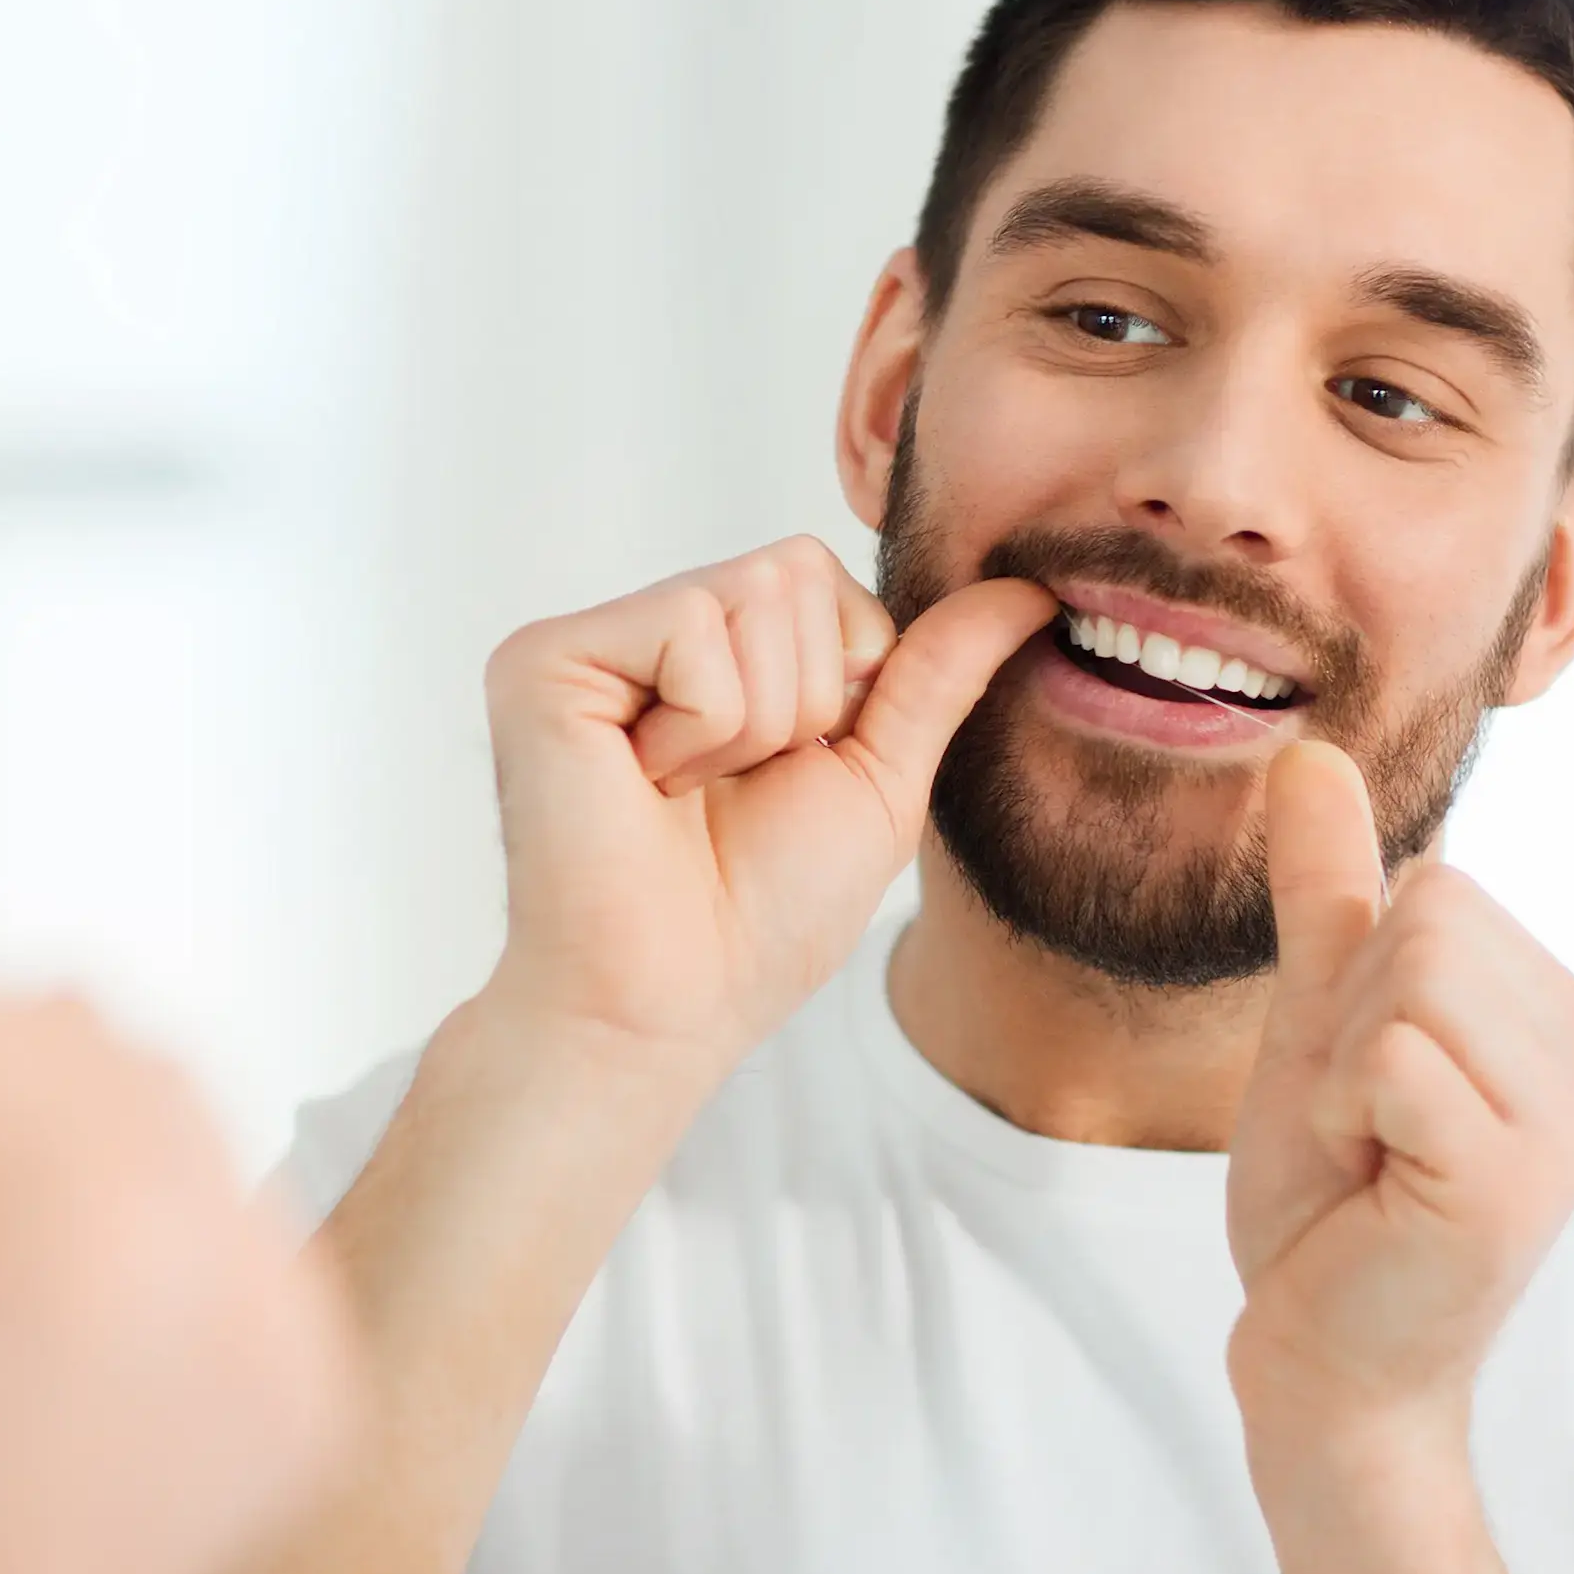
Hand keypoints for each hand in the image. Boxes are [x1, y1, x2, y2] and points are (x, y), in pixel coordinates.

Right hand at [476, 537, 1058, 1087]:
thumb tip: (1030, 587)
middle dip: (803, 701)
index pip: (823, 575)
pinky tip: (645, 785)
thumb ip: (938, 673)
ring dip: (756, 724)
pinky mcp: (543, 660)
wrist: (672, 1004)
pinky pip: (690, 626)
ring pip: (753, 592)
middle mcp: (642, 631)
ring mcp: (590, 641)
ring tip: (684, 793)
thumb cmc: (760, 916)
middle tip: (727, 789)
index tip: (779, 775)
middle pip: (795, 569)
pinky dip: (703, 728)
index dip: (843, 683)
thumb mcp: (878, 778)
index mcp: (711, 652)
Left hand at [1223, 743, 1573, 1449]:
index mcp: (1571, 1021)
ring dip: (1346, 1067)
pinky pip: (1390, 1056)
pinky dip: (1344, 1113)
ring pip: (1411, 973)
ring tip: (1377, 1156)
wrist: (1321, 1360)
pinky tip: (1377, 1189)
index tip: (1378, 1091)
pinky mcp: (1512, 1180)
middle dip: (1355, 1016)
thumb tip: (1306, 752)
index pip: (1442, 886)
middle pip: (1433, 910)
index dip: (1365, 982)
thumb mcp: (1322, 1018)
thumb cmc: (1330, 1203)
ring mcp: (1569, 1124)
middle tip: (1371, 1130)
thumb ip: (1330, 891)